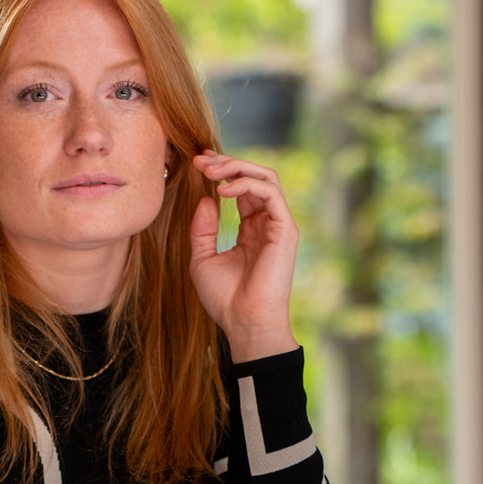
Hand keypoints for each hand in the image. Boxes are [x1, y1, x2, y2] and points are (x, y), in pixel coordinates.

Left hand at [189, 150, 301, 362]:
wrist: (244, 323)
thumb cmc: (225, 299)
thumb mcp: (202, 259)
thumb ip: (203, 229)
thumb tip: (205, 199)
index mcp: (251, 229)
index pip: (241, 188)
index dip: (222, 171)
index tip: (197, 163)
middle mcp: (267, 224)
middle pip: (254, 176)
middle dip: (227, 163)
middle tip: (201, 160)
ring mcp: (278, 225)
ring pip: (266, 177)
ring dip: (237, 167)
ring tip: (211, 171)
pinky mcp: (285, 230)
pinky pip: (270, 193)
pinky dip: (246, 184)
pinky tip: (223, 191)